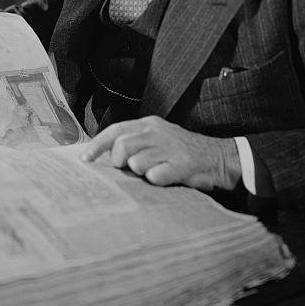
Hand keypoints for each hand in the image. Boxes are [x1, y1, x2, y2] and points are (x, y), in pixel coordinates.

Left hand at [80, 115, 240, 190]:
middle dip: (120, 162)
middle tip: (130, 169)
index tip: (85, 159)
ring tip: (154, 172)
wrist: (219, 157)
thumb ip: (135, 143)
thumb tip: (105, 156)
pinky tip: (166, 178)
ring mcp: (170, 148)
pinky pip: (155, 176)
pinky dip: (156, 181)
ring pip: (136, 163)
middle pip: (122, 146)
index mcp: (149, 125)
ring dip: (141, 173)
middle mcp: (158, 133)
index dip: (97, 145)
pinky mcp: (181, 165)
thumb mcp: (159, 139)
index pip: (116, 130)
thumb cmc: (183, 152)